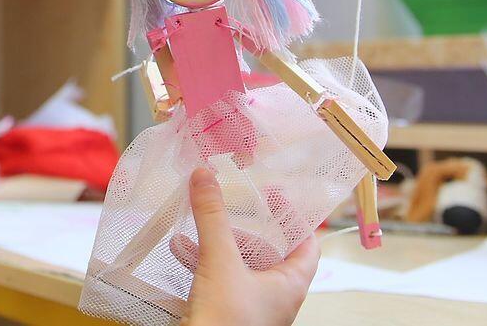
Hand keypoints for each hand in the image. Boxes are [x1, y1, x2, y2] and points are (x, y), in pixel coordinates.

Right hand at [180, 167, 318, 325]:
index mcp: (290, 285)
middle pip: (267, 251)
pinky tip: (179, 251)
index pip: (307, 244)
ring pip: (238, 265)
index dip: (294, 217)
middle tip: (226, 206)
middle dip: (241, 227)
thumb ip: (213, 217)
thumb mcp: (221, 262)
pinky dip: (201, 262)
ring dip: (215, 243)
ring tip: (193, 226)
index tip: (275, 193)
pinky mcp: (227, 315)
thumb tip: (205, 176)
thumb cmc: (227, 322)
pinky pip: (218, 281)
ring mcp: (251, 308)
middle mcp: (275, 297)